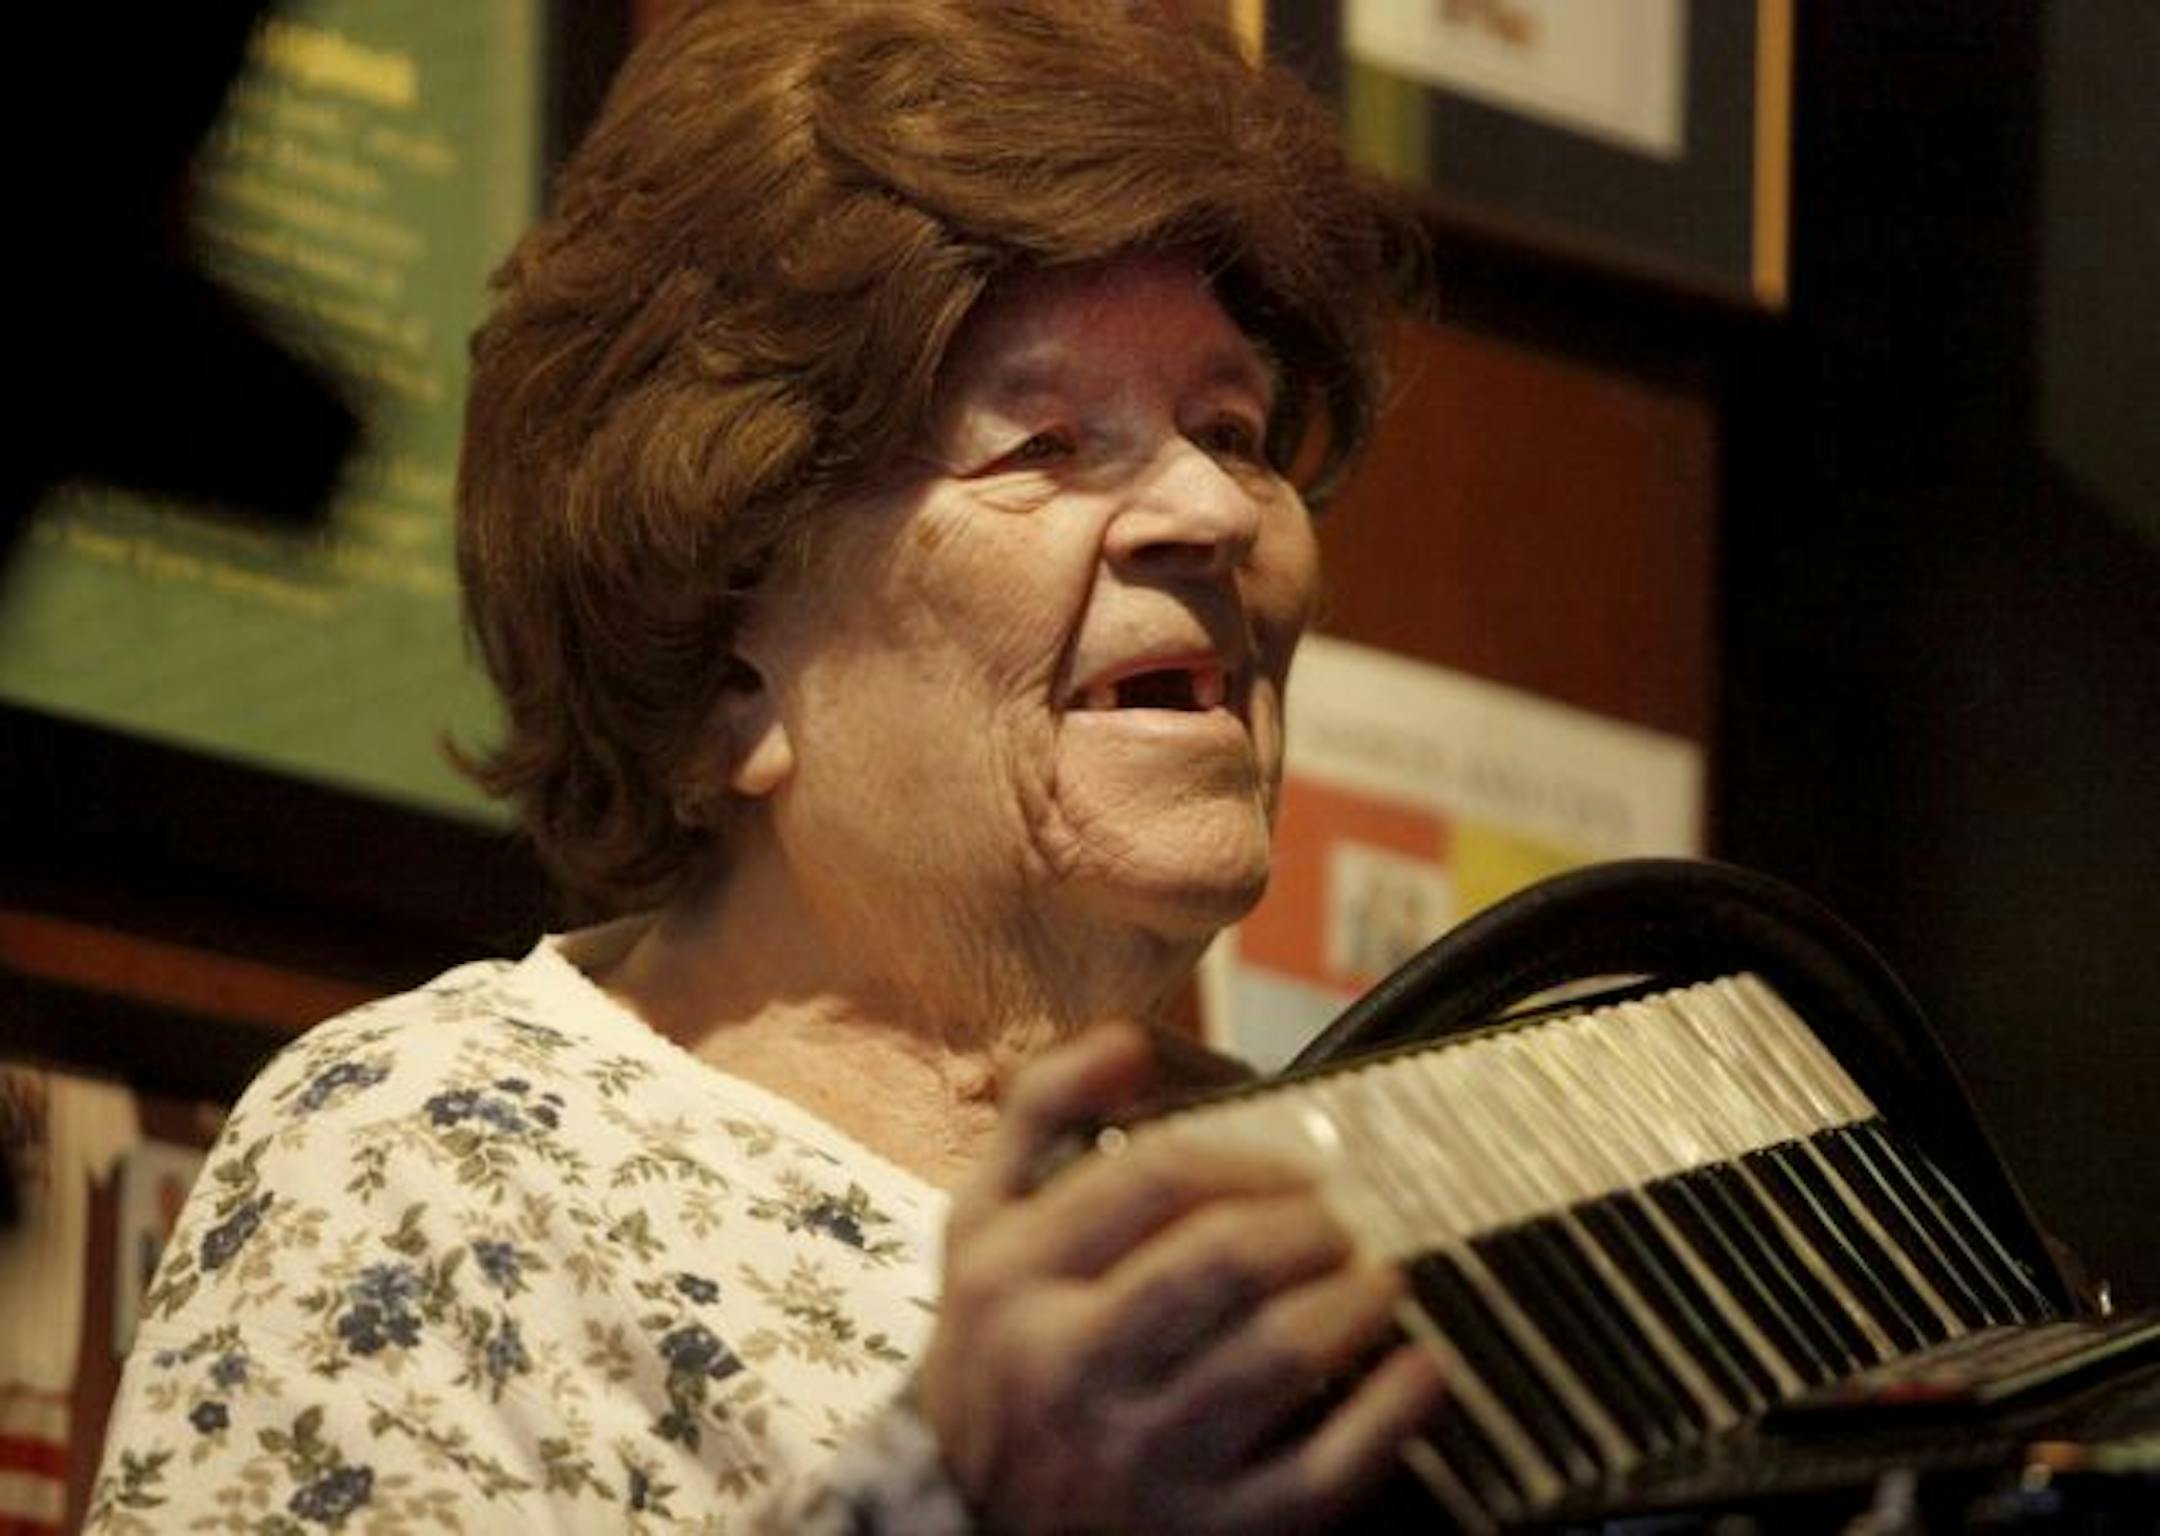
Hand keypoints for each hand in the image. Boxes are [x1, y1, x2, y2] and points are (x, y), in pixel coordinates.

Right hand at [917, 1024, 1444, 1532]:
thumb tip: (1128, 1039)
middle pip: (1223, 1260)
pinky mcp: (1202, 1533)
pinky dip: (1390, 1413)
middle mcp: (1069, 1366)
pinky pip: (1321, 1471)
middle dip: (1310, 1223)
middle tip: (1347, 1219)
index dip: (1248, 1156)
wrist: (961, 1523)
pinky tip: (1421, 1368)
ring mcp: (1137, 1459)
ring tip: (1382, 1276)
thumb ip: (1040, 1115)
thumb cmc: (993, 1357)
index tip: (1298, 1164)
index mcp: (1016, 1278)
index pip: (1155, 1178)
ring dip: (1357, 1297)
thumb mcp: (981, 1228)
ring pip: (1279, 1354)